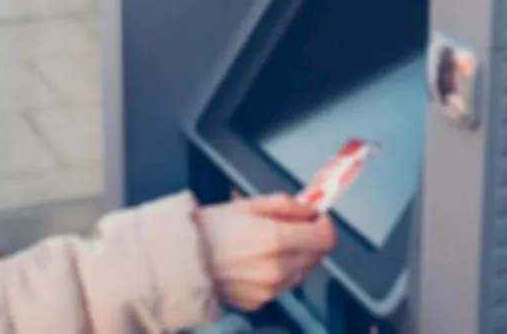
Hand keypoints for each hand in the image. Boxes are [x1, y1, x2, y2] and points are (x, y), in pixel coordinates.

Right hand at [196, 193, 335, 311]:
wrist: (181, 260)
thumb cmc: (208, 230)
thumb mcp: (248, 205)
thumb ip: (285, 205)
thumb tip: (310, 208)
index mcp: (276, 239)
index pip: (325, 237)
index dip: (323, 223)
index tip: (316, 217)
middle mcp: (278, 269)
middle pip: (317, 255)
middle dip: (309, 239)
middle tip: (290, 227)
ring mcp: (270, 289)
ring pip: (301, 272)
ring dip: (294, 257)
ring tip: (266, 245)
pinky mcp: (260, 302)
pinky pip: (282, 286)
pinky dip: (277, 273)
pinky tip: (255, 262)